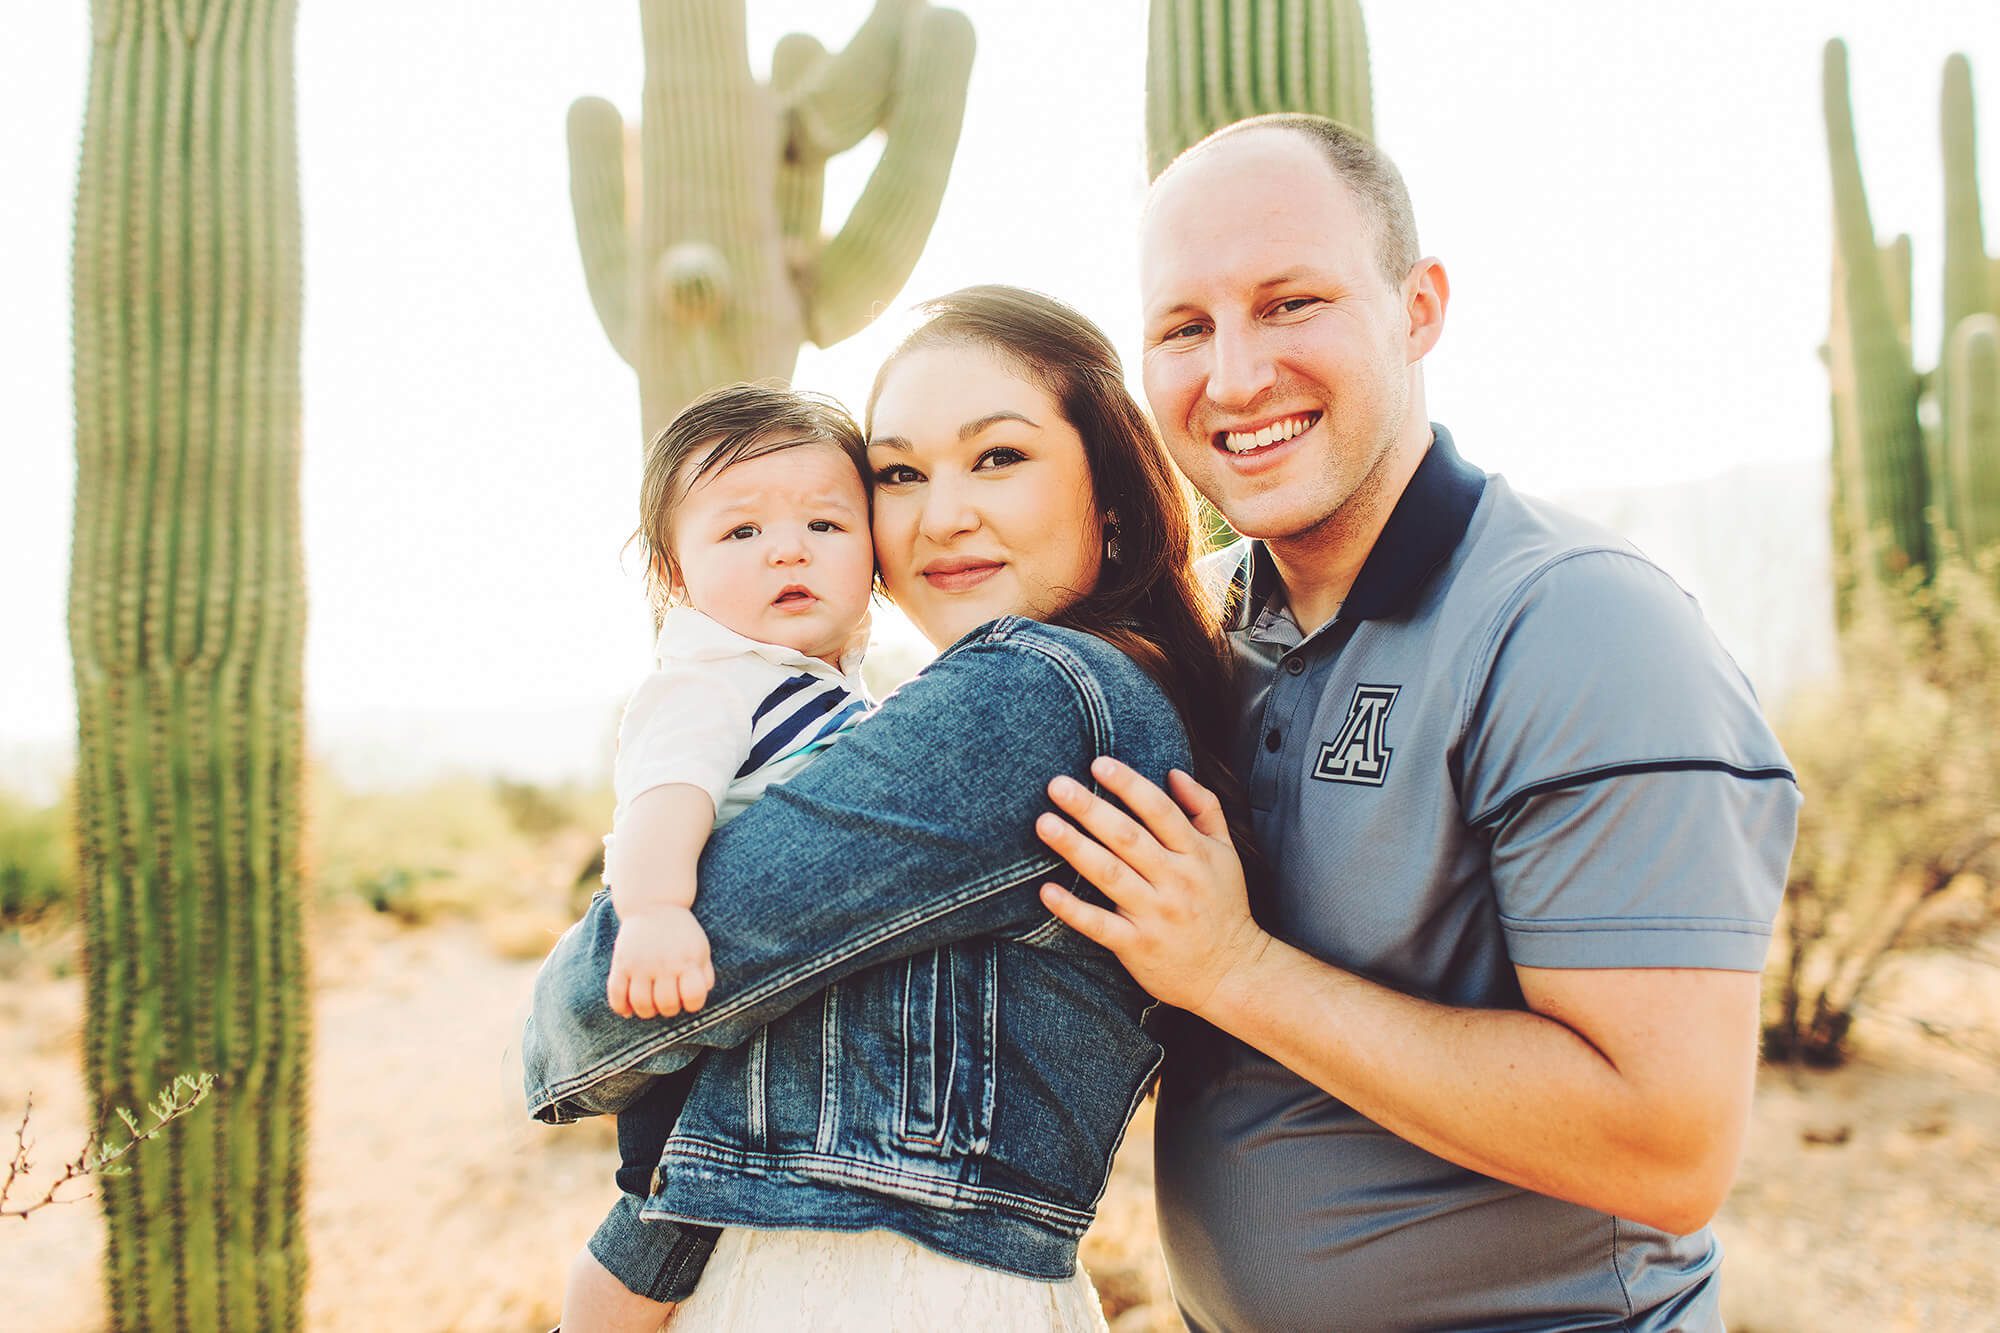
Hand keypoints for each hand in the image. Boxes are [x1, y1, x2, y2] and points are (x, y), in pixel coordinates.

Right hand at [606, 905, 714, 1019]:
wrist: (654, 904)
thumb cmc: (681, 933)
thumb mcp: (701, 949)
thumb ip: (705, 976)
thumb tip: (697, 999)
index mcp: (688, 960)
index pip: (693, 996)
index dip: (693, 1005)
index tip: (689, 999)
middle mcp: (664, 963)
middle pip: (666, 1004)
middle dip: (669, 1010)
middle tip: (668, 1002)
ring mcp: (640, 964)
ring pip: (641, 1004)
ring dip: (647, 1012)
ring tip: (650, 1005)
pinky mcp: (621, 963)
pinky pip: (616, 994)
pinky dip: (621, 1007)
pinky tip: (628, 1009)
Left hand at [1035, 757, 1268, 1014]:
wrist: (1233, 973)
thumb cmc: (1224, 906)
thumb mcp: (1226, 853)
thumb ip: (1205, 808)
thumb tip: (1175, 772)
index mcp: (1196, 854)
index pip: (1160, 811)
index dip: (1129, 785)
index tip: (1099, 764)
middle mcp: (1176, 880)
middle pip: (1128, 838)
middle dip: (1091, 809)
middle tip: (1057, 785)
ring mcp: (1156, 914)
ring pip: (1110, 875)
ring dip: (1076, 848)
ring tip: (1045, 824)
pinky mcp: (1137, 946)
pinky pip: (1100, 926)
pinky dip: (1073, 909)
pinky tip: (1046, 891)